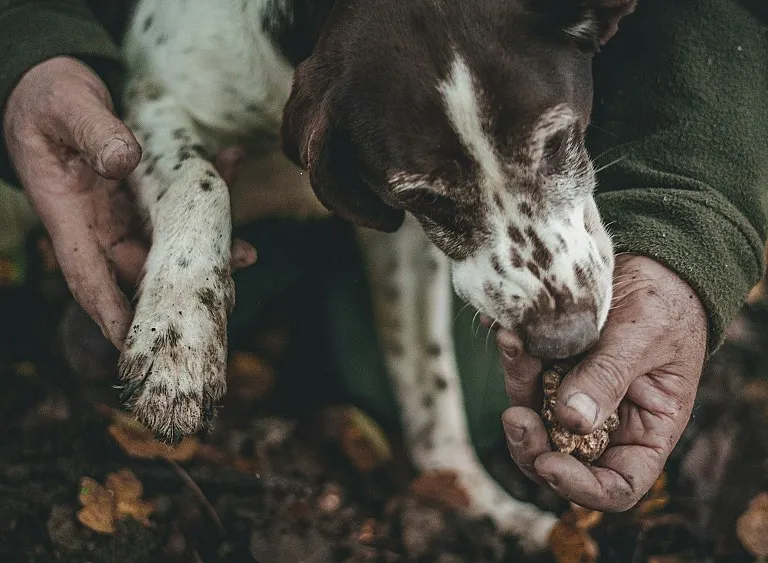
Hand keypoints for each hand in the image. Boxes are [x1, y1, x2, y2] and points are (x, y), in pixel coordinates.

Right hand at [3, 57, 253, 347]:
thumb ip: (93, 133)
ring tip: (246, 252)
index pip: (89, 277)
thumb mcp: (66, 107)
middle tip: (223, 298)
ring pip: (168, 243)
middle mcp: (99, 224)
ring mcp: (123, 213)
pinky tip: (231, 166)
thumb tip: (124, 161)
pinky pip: (179, 204)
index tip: (139, 344)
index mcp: (69, 216)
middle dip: (180, 289)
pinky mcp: (144, 196)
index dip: (113, 313)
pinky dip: (207, 194)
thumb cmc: (48, 99)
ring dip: (207, 248)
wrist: (52, 85)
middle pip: (140, 270)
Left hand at [496, 254, 706, 510]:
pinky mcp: (550, 368)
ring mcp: (573, 396)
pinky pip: (525, 374)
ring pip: (533, 414)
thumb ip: (608, 378)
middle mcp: (606, 423)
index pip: (616, 485)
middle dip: (530, 444)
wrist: (650, 263)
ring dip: (517, 386)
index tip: (549, 464)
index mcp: (645, 432)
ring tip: (513, 343)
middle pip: (560, 458)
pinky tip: (507, 330)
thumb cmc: (666, 304)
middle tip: (514, 416)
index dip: (582, 488)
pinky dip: (514, 356)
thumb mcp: (644, 338)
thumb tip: (570, 421)